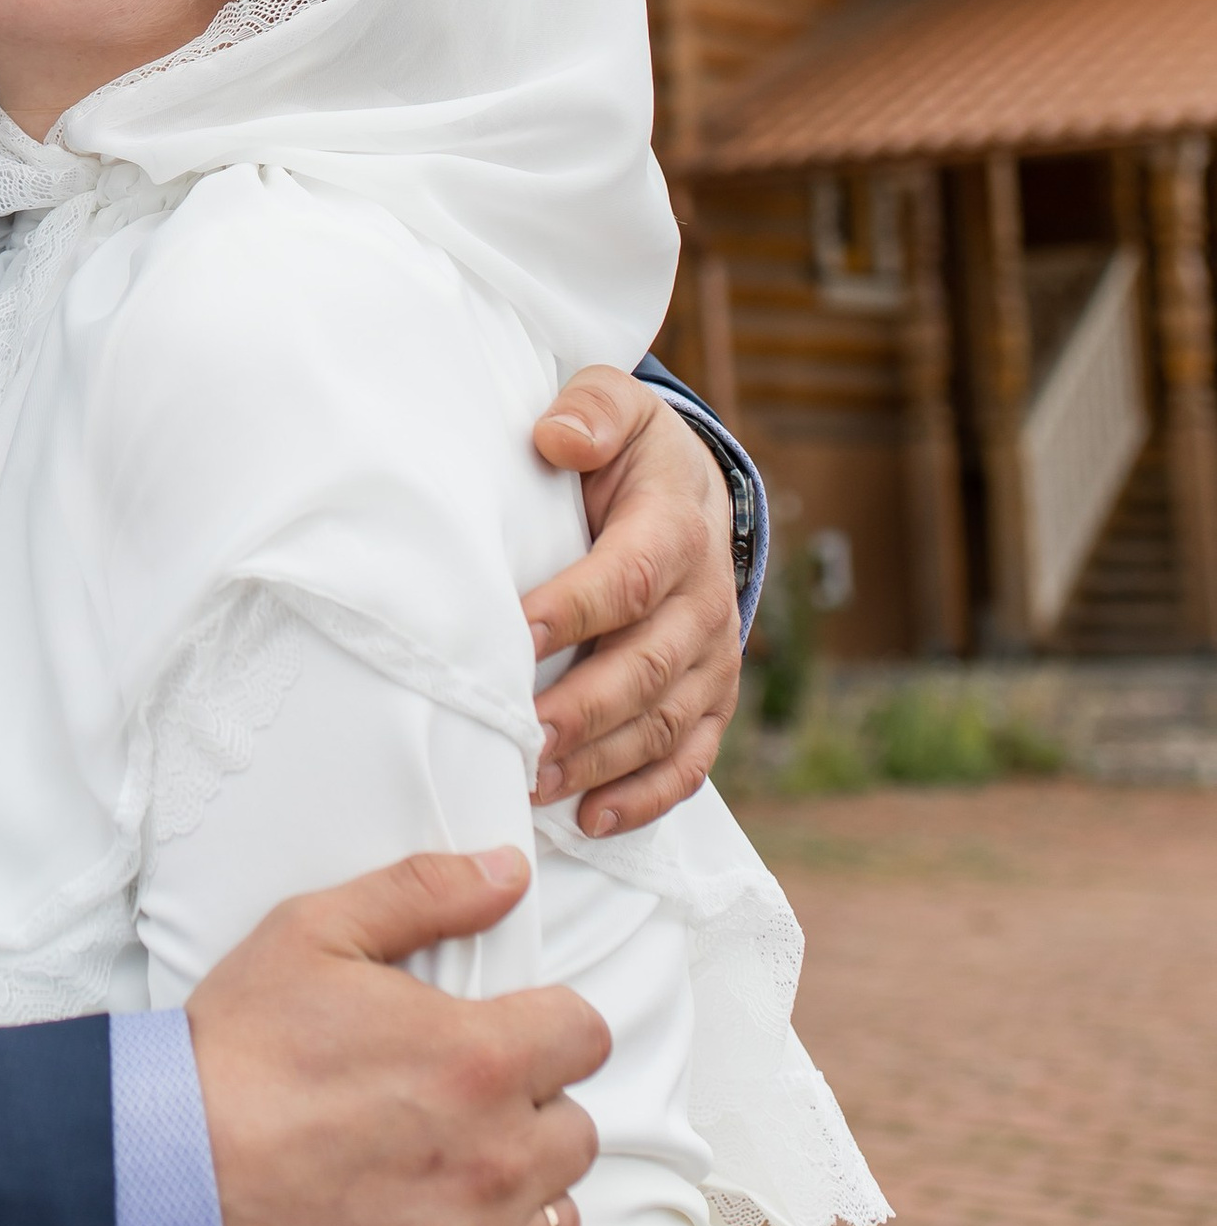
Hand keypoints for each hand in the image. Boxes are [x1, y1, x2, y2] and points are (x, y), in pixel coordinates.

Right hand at [186, 850, 603, 1225]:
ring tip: (440, 1177)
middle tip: (446, 1105)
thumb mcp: (311, 933)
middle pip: (575, 1128)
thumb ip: (423, 891)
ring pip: (559, 1215)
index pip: (585, 1035)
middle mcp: (501, 1154)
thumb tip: (508, 873)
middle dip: (526, 1109)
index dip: (541, 1028)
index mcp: (481, 1056)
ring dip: (518, 1194)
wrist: (164, 1183)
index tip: (492, 1038)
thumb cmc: (233, 1057)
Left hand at [524, 370, 739, 835]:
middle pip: (645, 666)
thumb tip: (558, 437)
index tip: (514, 634)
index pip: (625, 578)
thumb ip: (591, 411)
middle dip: (582, 709)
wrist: (689, 487)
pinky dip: (647, 797)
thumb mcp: (615, 405)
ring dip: (601, 760)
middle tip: (519, 738)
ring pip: (664, 722)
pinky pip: (690, 759)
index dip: (572, 609)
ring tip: (535, 784)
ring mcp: (711, 658)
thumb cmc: (630, 452)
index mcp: (674, 530)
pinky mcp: (709, 698)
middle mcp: (702, 602)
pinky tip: (593, 820)